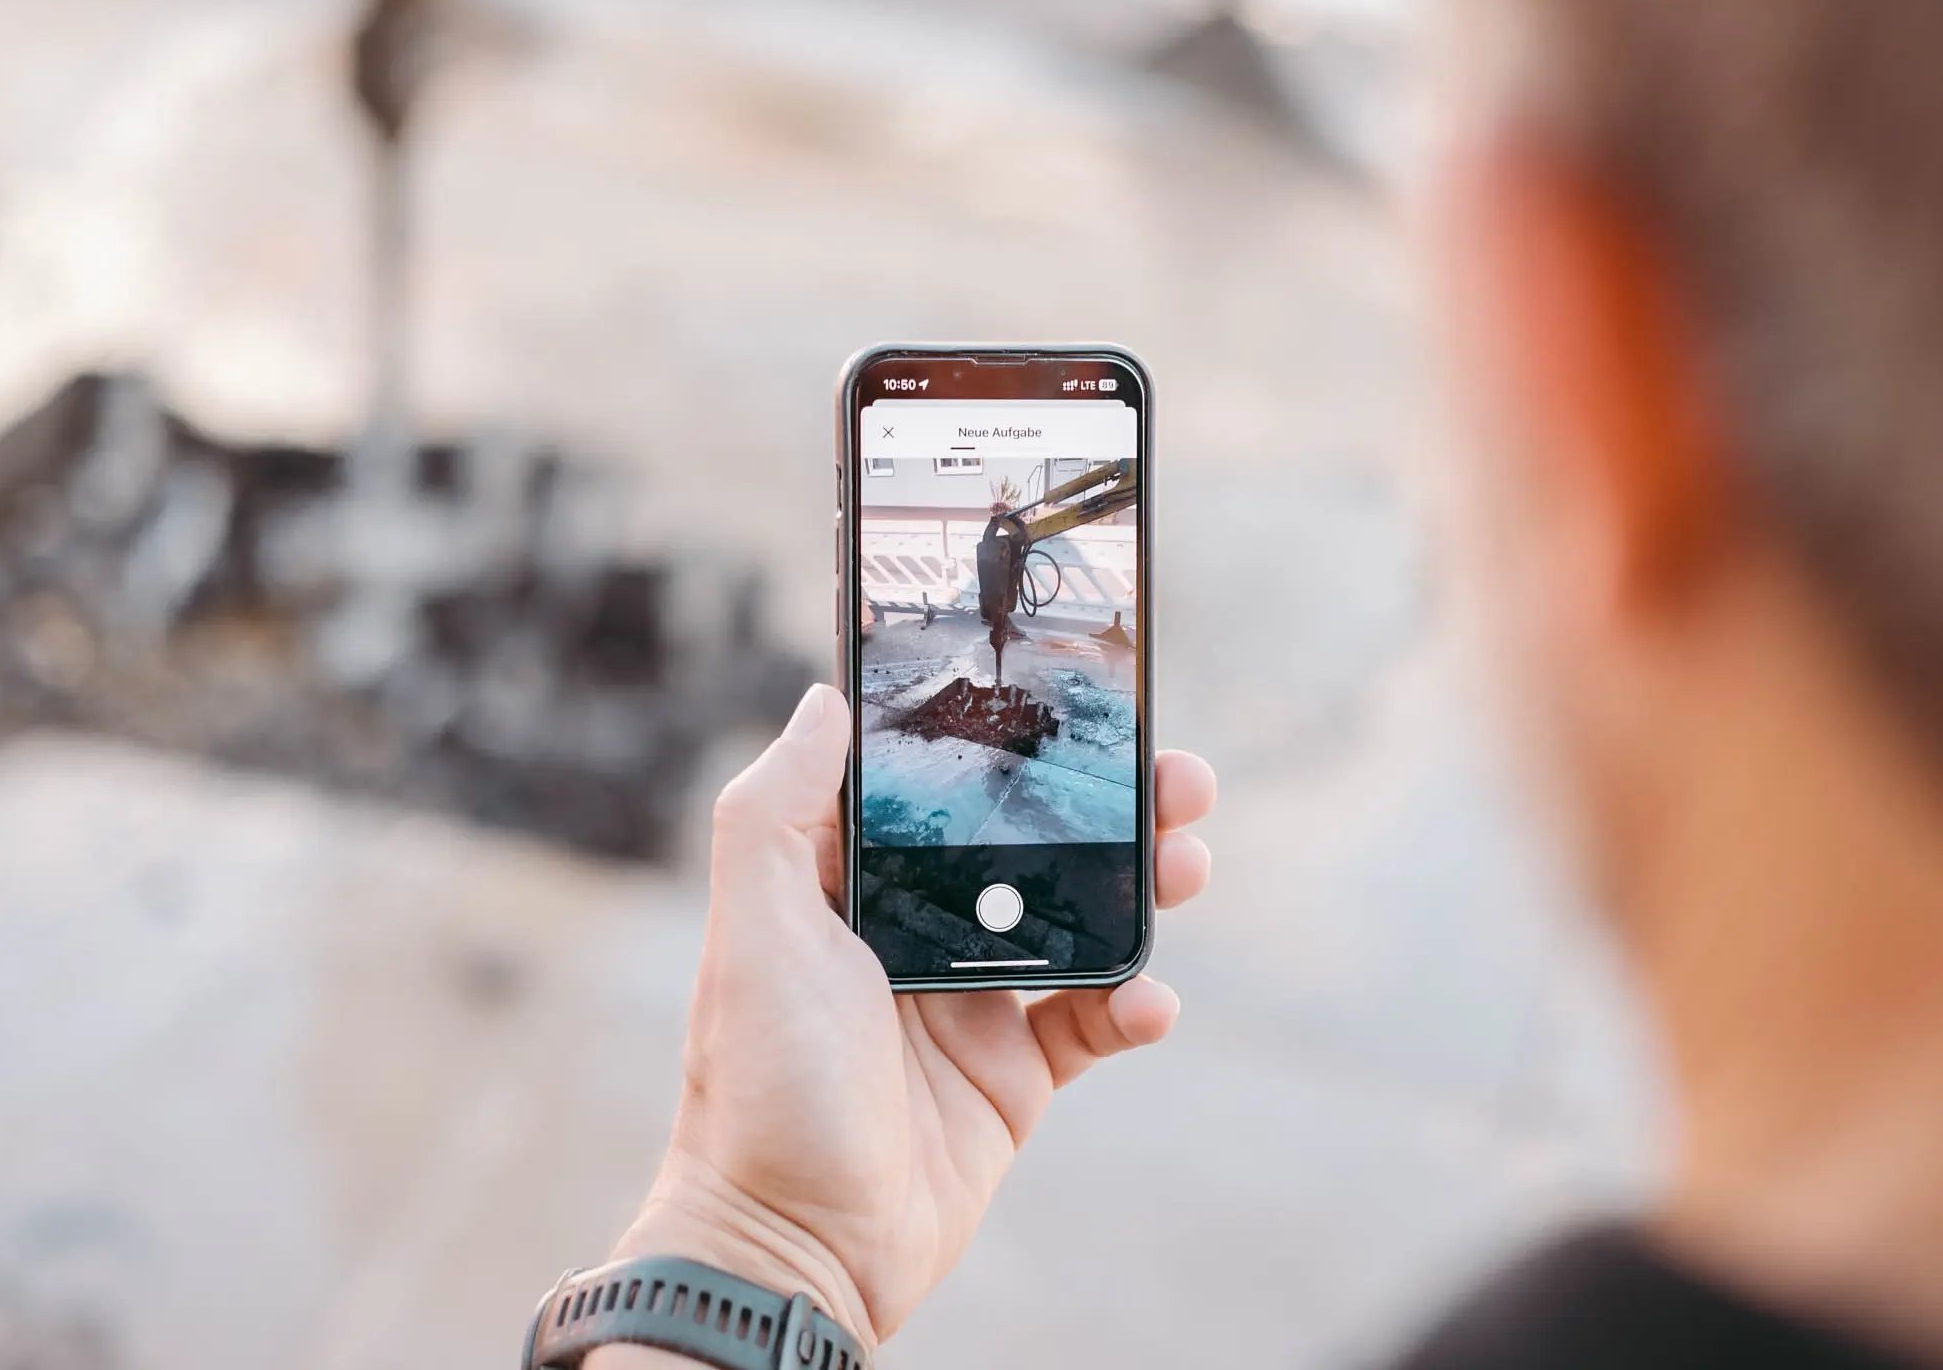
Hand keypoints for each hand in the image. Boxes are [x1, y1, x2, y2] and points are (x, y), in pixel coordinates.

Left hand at [603, 683, 1217, 1354]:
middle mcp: (910, 932)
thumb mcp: (753, 928)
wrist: (792, 1247)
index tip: (1071, 695)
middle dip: (1108, 805)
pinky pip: (1093, 1023)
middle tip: (1177, 777)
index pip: (937, 784)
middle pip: (1028, 841)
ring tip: (1189, 867)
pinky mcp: (1011, 1077)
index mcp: (848, 884)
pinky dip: (1134, 1005)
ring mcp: (968, 1003)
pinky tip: (1149, 1000)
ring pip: (1076, 918)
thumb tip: (826, 698)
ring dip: (1142, 886)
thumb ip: (775, 808)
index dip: (1005, 737)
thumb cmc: (757, 1087)